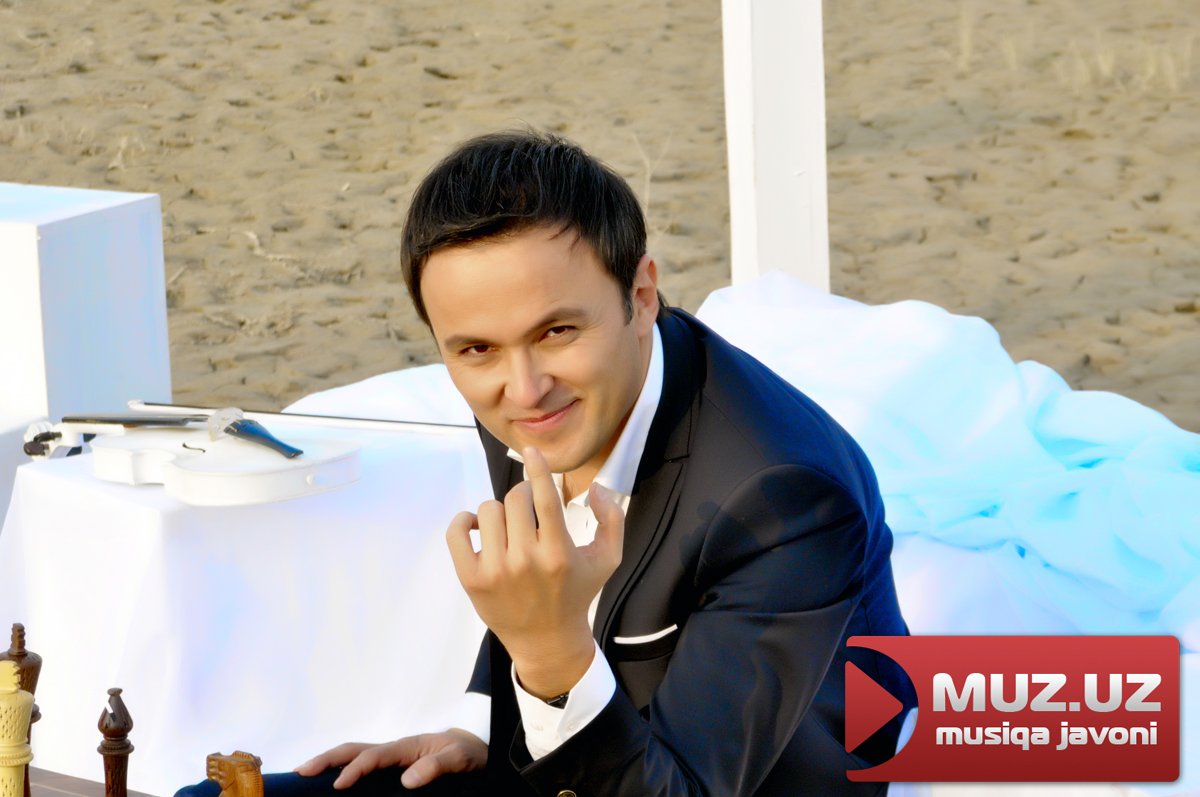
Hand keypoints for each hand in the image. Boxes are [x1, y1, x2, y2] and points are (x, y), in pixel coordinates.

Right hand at [294, 730, 485, 789]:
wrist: (475, 746)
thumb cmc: (467, 752)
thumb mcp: (459, 759)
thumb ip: (436, 767)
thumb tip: (407, 780)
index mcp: (407, 746)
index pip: (374, 756)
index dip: (355, 770)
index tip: (339, 785)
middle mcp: (394, 750)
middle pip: (353, 749)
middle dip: (327, 759)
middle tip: (301, 772)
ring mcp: (391, 757)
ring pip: (354, 754)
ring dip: (329, 762)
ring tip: (304, 773)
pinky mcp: (391, 766)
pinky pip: (362, 764)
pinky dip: (342, 768)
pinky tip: (329, 780)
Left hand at [446, 446, 624, 698]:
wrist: (547, 641)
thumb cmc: (577, 593)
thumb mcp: (608, 559)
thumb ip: (612, 518)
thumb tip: (596, 487)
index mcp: (559, 553)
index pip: (544, 497)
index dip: (537, 469)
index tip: (531, 451)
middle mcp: (526, 561)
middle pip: (514, 500)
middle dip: (523, 498)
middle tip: (529, 513)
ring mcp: (495, 571)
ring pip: (488, 512)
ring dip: (499, 512)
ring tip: (509, 527)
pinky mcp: (471, 579)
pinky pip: (457, 532)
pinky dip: (464, 522)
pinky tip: (477, 527)